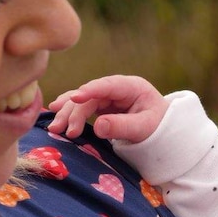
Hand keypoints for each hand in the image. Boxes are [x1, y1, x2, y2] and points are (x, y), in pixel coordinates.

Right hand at [47, 75, 169, 142]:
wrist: (163, 130)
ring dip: (67, 113)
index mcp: (132, 86)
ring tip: (54, 128)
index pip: (107, 86)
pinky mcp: (101, 105)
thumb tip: (98, 127)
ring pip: (82, 101)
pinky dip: (70, 112)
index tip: (75, 99)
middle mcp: (117, 88)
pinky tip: (54, 116)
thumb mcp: (144, 129)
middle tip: (61, 129)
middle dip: (73, 111)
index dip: (89, 91)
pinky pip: (82, 107)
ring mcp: (108, 96)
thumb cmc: (158, 127)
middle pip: (90, 96)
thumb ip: (122, 127)